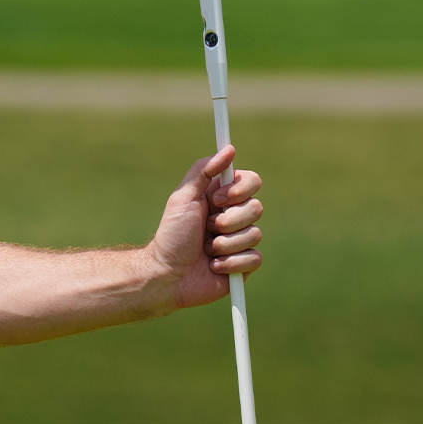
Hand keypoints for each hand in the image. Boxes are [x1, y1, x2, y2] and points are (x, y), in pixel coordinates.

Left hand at [147, 145, 263, 310]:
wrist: (165, 274)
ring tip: (205, 249)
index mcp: (222, 198)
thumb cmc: (171, 234)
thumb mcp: (183, 198)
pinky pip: (254, 258)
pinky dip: (230, 263)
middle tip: (207, 227)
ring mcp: (241, 241)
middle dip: (227, 221)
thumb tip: (229, 149)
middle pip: (256, 208)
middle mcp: (234, 217)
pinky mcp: (244, 264)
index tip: (217, 199)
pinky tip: (213, 266)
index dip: (240, 190)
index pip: (252, 181)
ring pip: (255, 234)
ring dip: (223, 244)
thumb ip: (203, 171)